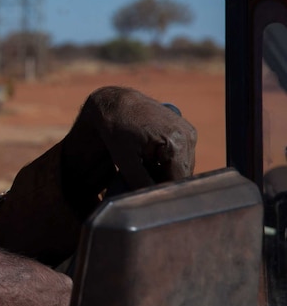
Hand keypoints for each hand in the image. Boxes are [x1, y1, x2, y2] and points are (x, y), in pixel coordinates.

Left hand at [61, 86, 196, 213]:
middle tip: (144, 182)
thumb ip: (140, 182)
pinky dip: (168, 162)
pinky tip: (151, 159)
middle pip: (183, 175)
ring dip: (167, 172)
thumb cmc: (116, 130)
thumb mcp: (125, 160)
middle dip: (165, 182)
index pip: (178, 181)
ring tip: (145, 167)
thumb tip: (150, 202)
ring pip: (183, 167)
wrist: (116, 103)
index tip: (151, 199)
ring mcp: (189, 132)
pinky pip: (181, 156)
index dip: (164, 192)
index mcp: (175, 143)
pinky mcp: (186, 131)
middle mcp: (187, 136)